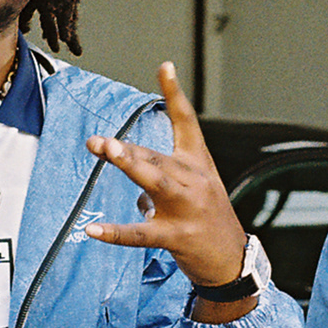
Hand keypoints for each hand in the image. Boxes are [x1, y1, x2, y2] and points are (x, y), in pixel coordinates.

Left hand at [83, 63, 251, 316]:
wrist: (234, 261)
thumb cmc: (210, 220)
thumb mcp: (195, 187)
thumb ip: (162, 172)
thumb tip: (129, 162)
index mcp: (198, 164)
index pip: (187, 122)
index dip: (175, 94)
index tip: (164, 66)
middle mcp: (195, 182)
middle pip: (157, 157)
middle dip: (126, 149)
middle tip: (98, 141)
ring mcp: (187, 209)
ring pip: (155, 183)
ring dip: (131, 166)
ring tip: (108, 152)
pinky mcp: (177, 237)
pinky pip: (141, 234)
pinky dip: (116, 232)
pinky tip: (93, 230)